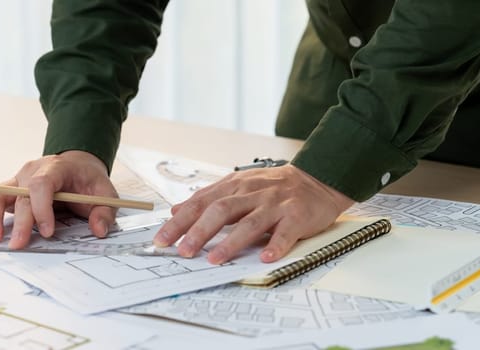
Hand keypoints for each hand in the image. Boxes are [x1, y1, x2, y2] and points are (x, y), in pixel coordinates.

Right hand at [0, 150, 117, 248]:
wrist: (77, 166)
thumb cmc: (87, 181)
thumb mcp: (105, 193)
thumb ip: (105, 211)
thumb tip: (100, 230)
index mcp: (55, 168)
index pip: (41, 184)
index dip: (42, 207)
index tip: (48, 231)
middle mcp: (31, 171)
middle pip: (19, 195)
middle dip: (19, 222)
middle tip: (18, 245)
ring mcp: (17, 180)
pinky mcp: (10, 190)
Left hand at [152, 164, 353, 263]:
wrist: (317, 179)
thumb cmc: (274, 187)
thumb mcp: (237, 186)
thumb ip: (208, 198)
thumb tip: (176, 210)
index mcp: (234, 186)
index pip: (201, 203)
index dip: (180, 221)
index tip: (162, 239)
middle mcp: (252, 193)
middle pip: (221, 210)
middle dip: (199, 231)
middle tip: (183, 251)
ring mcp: (275, 204)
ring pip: (249, 223)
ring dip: (230, 242)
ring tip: (214, 259)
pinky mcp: (297, 215)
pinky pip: (285, 232)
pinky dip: (275, 245)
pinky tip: (264, 257)